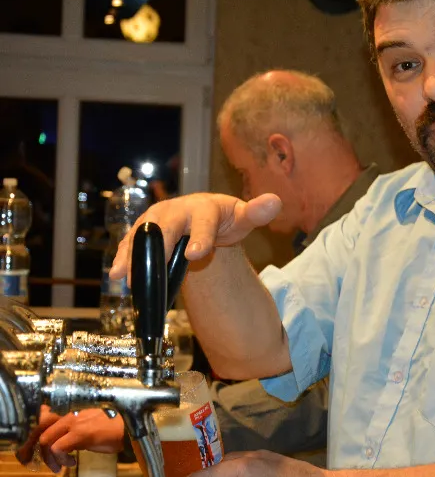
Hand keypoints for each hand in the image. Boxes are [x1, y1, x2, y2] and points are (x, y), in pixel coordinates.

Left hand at [16, 407, 124, 471]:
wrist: (131, 425)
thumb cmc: (115, 424)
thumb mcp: (90, 422)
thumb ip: (75, 426)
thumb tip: (63, 440)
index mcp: (71, 409)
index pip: (43, 416)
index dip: (37, 433)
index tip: (40, 447)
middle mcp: (69, 412)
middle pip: (39, 428)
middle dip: (39, 449)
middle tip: (49, 460)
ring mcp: (73, 422)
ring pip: (45, 440)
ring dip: (49, 457)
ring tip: (60, 466)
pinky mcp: (79, 433)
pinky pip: (58, 449)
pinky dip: (61, 459)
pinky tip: (71, 463)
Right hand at [108, 193, 281, 280]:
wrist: (206, 216)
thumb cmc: (226, 218)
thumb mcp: (244, 216)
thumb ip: (258, 212)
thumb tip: (275, 202)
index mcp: (205, 206)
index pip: (203, 220)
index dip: (200, 236)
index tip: (197, 254)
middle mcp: (178, 209)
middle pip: (167, 225)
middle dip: (161, 246)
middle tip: (157, 267)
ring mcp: (158, 218)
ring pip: (144, 234)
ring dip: (134, 254)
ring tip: (126, 275)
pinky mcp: (145, 230)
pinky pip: (132, 243)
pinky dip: (124, 257)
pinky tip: (117, 275)